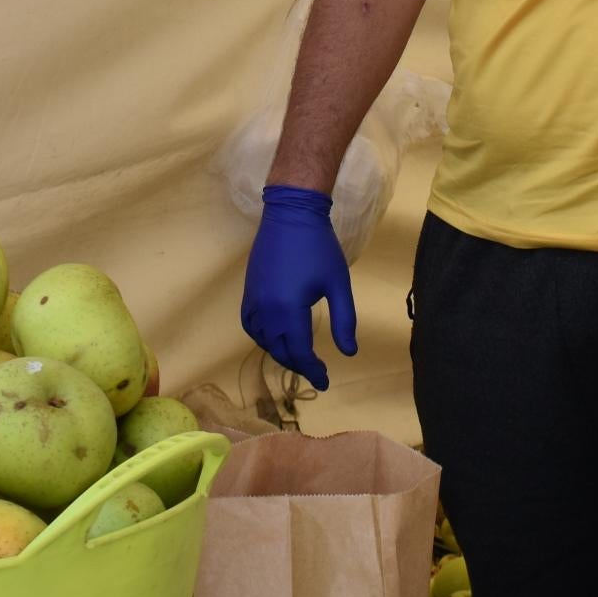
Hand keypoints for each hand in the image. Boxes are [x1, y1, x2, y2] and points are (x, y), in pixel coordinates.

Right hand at [240, 185, 356, 389]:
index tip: (325, 381)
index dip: (313, 370)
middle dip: (299, 364)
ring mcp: (253, 300)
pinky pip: (251, 325)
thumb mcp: (338, 284)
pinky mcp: (248, 291)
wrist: (291, 214)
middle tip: (317, 371)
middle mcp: (266, 310)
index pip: (299, 352)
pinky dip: (262, 337)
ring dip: (280, 352)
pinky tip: (276, 337)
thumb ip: (344, 320)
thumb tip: (349, 352)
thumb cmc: (319, 248)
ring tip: (299, 356)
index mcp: (289, 310)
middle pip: (280, 349)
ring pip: (263, 340)